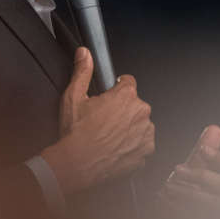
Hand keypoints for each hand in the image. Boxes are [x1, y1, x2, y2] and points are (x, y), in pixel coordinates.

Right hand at [40, 47, 155, 194]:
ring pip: (139, 124)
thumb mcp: (73, 97)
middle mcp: (140, 113)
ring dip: (128, 127)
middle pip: (135, 104)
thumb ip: (82, 71)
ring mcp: (145, 134)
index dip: (116, 89)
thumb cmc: (77, 134)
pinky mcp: (145, 152)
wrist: (78, 165)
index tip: (109, 97)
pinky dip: (131, 145)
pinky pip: (141, 144)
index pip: (128, 82)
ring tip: (108, 135)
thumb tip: (84, 54)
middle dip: (122, 110)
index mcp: (126, 96)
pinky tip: (114, 147)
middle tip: (103, 120)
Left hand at [159, 124, 219, 211]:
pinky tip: (166, 203)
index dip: (218, 158)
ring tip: (168, 187)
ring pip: (215, 204)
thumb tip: (215, 128)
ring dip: (189, 193)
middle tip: (177, 169)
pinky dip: (182, 211)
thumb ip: (203, 154)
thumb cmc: (190, 196)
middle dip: (202, 175)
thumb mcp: (195, 173)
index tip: (202, 148)